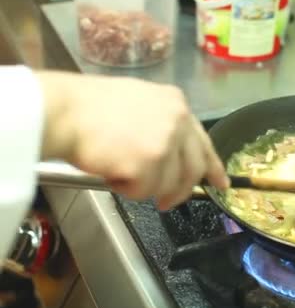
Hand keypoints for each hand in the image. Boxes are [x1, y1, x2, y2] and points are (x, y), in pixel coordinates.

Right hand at [36, 71, 228, 209]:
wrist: (61, 111)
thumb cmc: (88, 108)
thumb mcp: (138, 103)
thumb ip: (162, 125)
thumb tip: (174, 156)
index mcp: (176, 103)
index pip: (203, 142)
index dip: (213, 167)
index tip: (220, 183)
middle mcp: (177, 121)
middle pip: (193, 170)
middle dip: (181, 191)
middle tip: (167, 203)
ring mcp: (165, 142)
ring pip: (168, 184)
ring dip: (143, 187)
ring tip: (118, 169)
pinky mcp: (149, 163)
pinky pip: (143, 192)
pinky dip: (125, 189)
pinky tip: (110, 170)